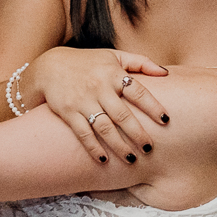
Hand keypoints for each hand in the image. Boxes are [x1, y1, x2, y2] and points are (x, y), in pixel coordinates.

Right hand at [27, 47, 171, 163]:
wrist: (50, 66)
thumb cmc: (88, 63)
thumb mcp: (114, 56)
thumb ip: (141, 62)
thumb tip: (167, 73)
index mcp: (114, 74)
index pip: (138, 91)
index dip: (153, 106)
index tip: (165, 120)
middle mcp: (99, 88)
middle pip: (122, 115)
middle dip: (137, 133)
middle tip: (149, 148)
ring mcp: (83, 101)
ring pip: (104, 128)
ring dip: (118, 145)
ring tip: (131, 159)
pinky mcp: (68, 112)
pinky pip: (83, 133)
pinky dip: (93, 148)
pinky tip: (104, 160)